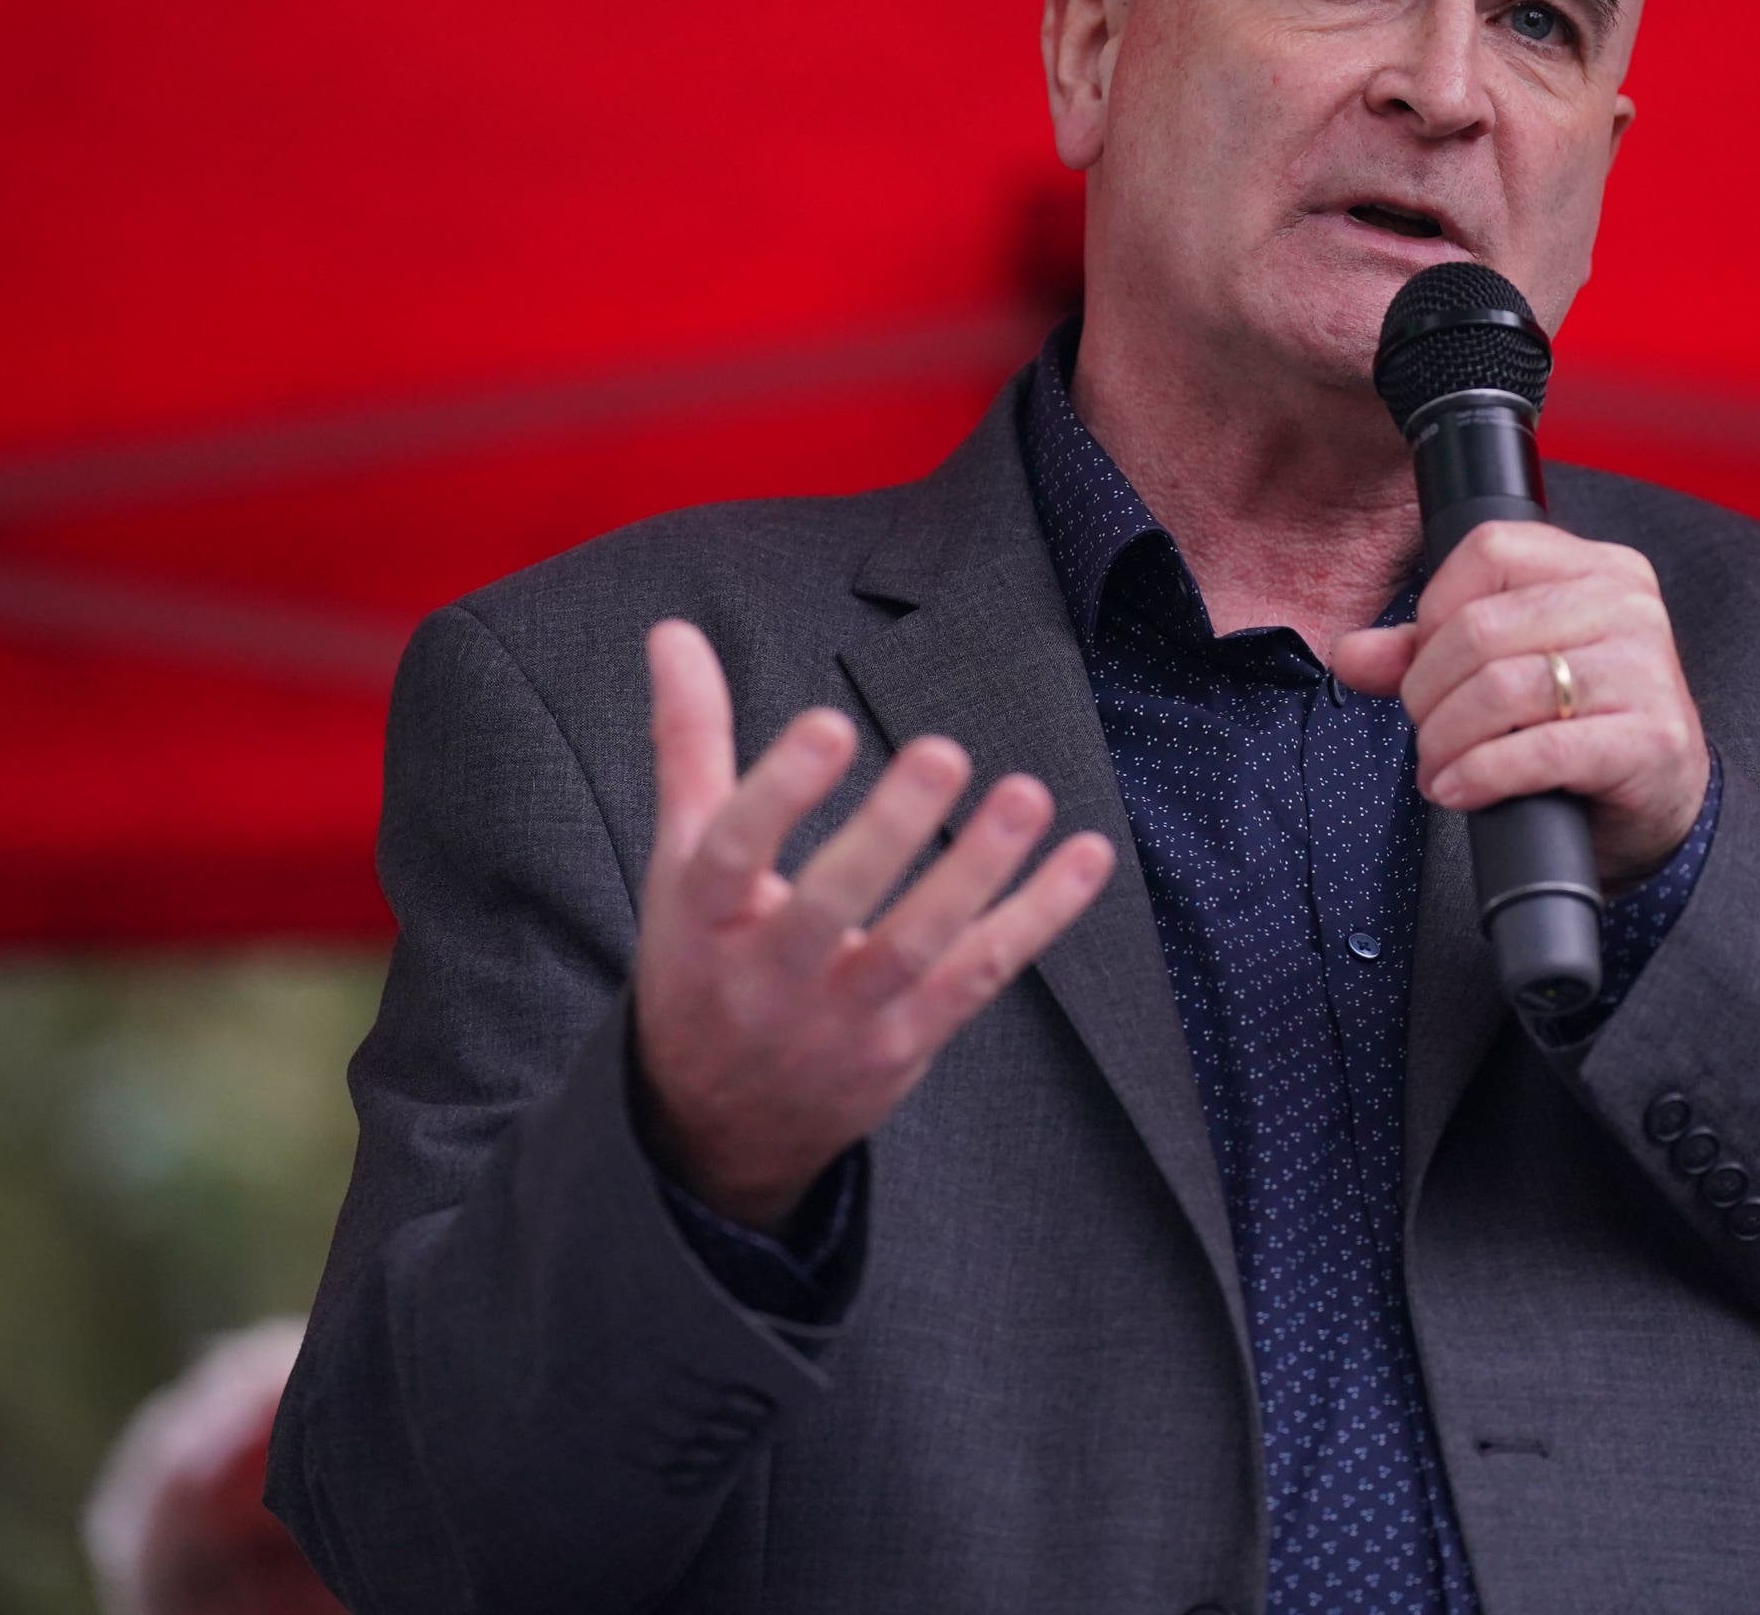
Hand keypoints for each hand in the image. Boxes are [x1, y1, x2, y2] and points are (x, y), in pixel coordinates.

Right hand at [631, 619, 1115, 1232]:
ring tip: (1027, 795)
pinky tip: (1085, 857)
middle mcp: (771, 975)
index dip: (777, 793)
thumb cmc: (703, 962)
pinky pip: (979, 976)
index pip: (732, 855)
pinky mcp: (908, 1042)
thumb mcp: (681, 863)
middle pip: (831, 904)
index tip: (829, 727)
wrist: (718, 1128)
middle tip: (943, 751)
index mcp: (704, 919)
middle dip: (889, 832)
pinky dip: (1037, 917)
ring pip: (916, 947)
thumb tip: (675, 632)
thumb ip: (690, 744)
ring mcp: (844, 1017)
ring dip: (977, 871)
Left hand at [1331, 520, 1708, 888]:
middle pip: (1481, 628)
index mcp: (1597, 567)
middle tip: (1427, 735)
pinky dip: (1481, 774)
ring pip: (1502, 688)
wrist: (1661, 801)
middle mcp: (1628, 605)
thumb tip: (1351, 653)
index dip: (1434, 612)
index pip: (1488, 551)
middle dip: (1428, 693)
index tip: (1427, 665)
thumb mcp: (1506, 671)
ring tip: (1440, 768)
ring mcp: (1646, 670)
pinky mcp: (1651, 738)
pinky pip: (1541, 749)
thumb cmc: (1582, 725)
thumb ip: (1426, 652)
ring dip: (1447, 739)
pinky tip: (1461, 789)